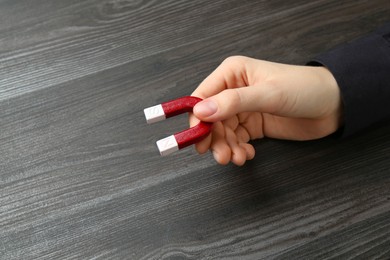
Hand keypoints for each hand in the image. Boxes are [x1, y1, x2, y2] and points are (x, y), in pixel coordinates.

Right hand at [189, 56, 341, 165]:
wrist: (335, 105)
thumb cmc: (305, 89)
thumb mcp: (268, 94)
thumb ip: (233, 103)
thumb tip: (201, 111)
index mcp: (233, 73)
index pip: (203, 96)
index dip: (197, 118)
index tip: (198, 139)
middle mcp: (234, 90)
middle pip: (211, 119)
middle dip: (215, 139)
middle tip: (221, 156)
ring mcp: (244, 109)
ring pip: (223, 132)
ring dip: (227, 147)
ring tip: (238, 158)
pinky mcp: (254, 124)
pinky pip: (237, 139)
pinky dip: (239, 150)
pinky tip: (248, 154)